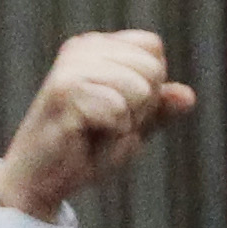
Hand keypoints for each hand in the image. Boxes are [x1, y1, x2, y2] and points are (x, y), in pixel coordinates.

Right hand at [0, 30, 196, 222]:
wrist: (38, 181)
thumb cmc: (82, 151)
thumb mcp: (130, 127)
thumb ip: (159, 109)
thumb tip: (188, 96)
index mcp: (96, 47)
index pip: (153, 49)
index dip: (149, 87)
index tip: (116, 110)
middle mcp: (82, 48)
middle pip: (153, 68)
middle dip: (141, 108)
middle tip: (106, 125)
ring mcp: (72, 67)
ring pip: (142, 89)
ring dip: (127, 123)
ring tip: (96, 132)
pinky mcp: (65, 91)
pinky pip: (121, 112)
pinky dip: (113, 136)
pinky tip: (86, 139)